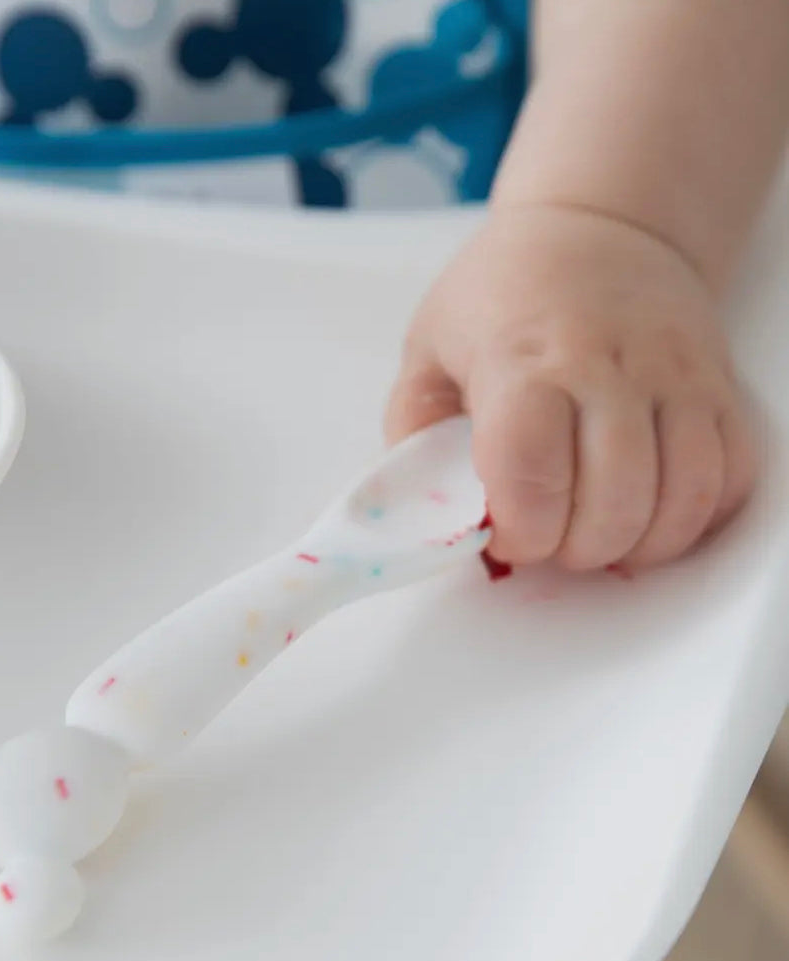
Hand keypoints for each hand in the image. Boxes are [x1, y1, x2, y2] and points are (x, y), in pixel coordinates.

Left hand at [385, 204, 755, 569]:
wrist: (601, 227)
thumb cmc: (505, 292)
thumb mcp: (429, 345)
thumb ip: (415, 427)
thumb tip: (425, 503)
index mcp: (523, 359)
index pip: (529, 466)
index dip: (520, 527)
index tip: (505, 536)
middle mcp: (609, 366)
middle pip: (613, 499)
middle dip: (574, 549)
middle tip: (549, 539)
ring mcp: (675, 377)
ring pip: (681, 497)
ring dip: (636, 545)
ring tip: (596, 536)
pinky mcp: (721, 389)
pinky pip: (730, 477)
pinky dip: (693, 519)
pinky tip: (649, 515)